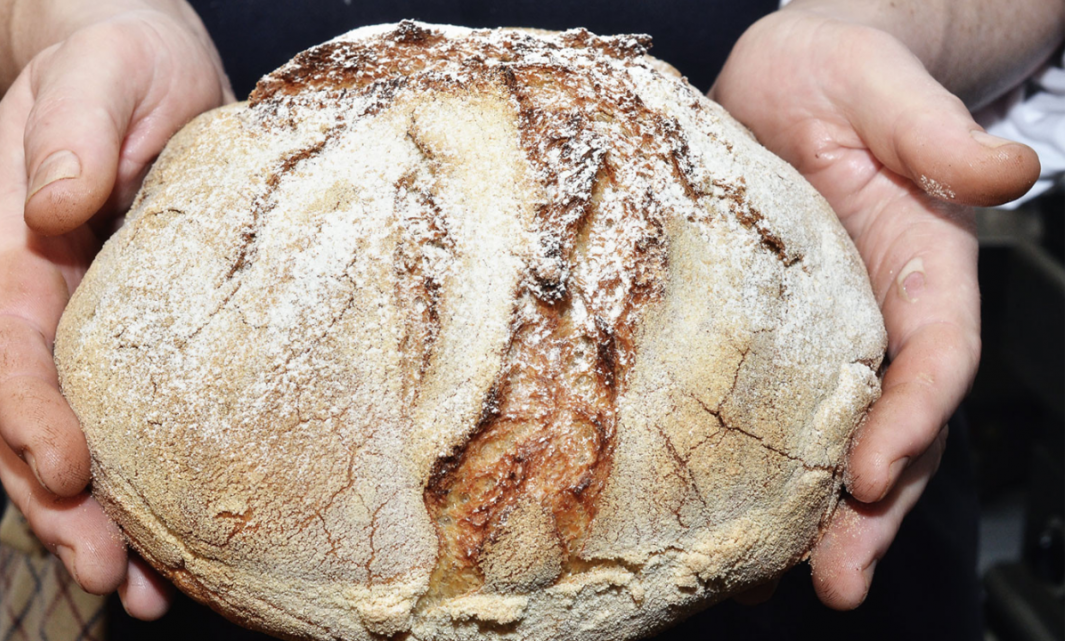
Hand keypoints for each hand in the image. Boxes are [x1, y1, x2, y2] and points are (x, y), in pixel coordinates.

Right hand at [0, 5, 231, 618]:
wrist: (145, 73)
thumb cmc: (119, 66)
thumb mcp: (101, 77)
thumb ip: (75, 132)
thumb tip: (60, 205)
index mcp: (19, 252)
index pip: (8, 344)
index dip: (28, 411)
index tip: (70, 466)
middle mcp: (48, 306)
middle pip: (35, 421)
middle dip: (60, 505)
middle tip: (108, 574)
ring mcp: (95, 333)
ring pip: (79, 442)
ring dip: (100, 523)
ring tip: (143, 593)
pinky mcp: (150, 345)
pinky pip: (138, 424)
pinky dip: (150, 489)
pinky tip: (181, 549)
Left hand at [711, 9, 1037, 607]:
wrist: (785, 80)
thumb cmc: (843, 76)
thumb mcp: (888, 93)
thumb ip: (940, 140)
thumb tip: (1011, 170)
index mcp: (925, 268)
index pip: (937, 356)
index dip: (916, 415)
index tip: (875, 469)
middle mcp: (883, 314)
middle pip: (898, 425)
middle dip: (875, 507)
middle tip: (839, 579)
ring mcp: (830, 332)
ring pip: (841, 436)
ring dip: (825, 513)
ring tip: (790, 583)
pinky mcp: (771, 335)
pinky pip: (779, 409)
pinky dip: (769, 466)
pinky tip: (738, 518)